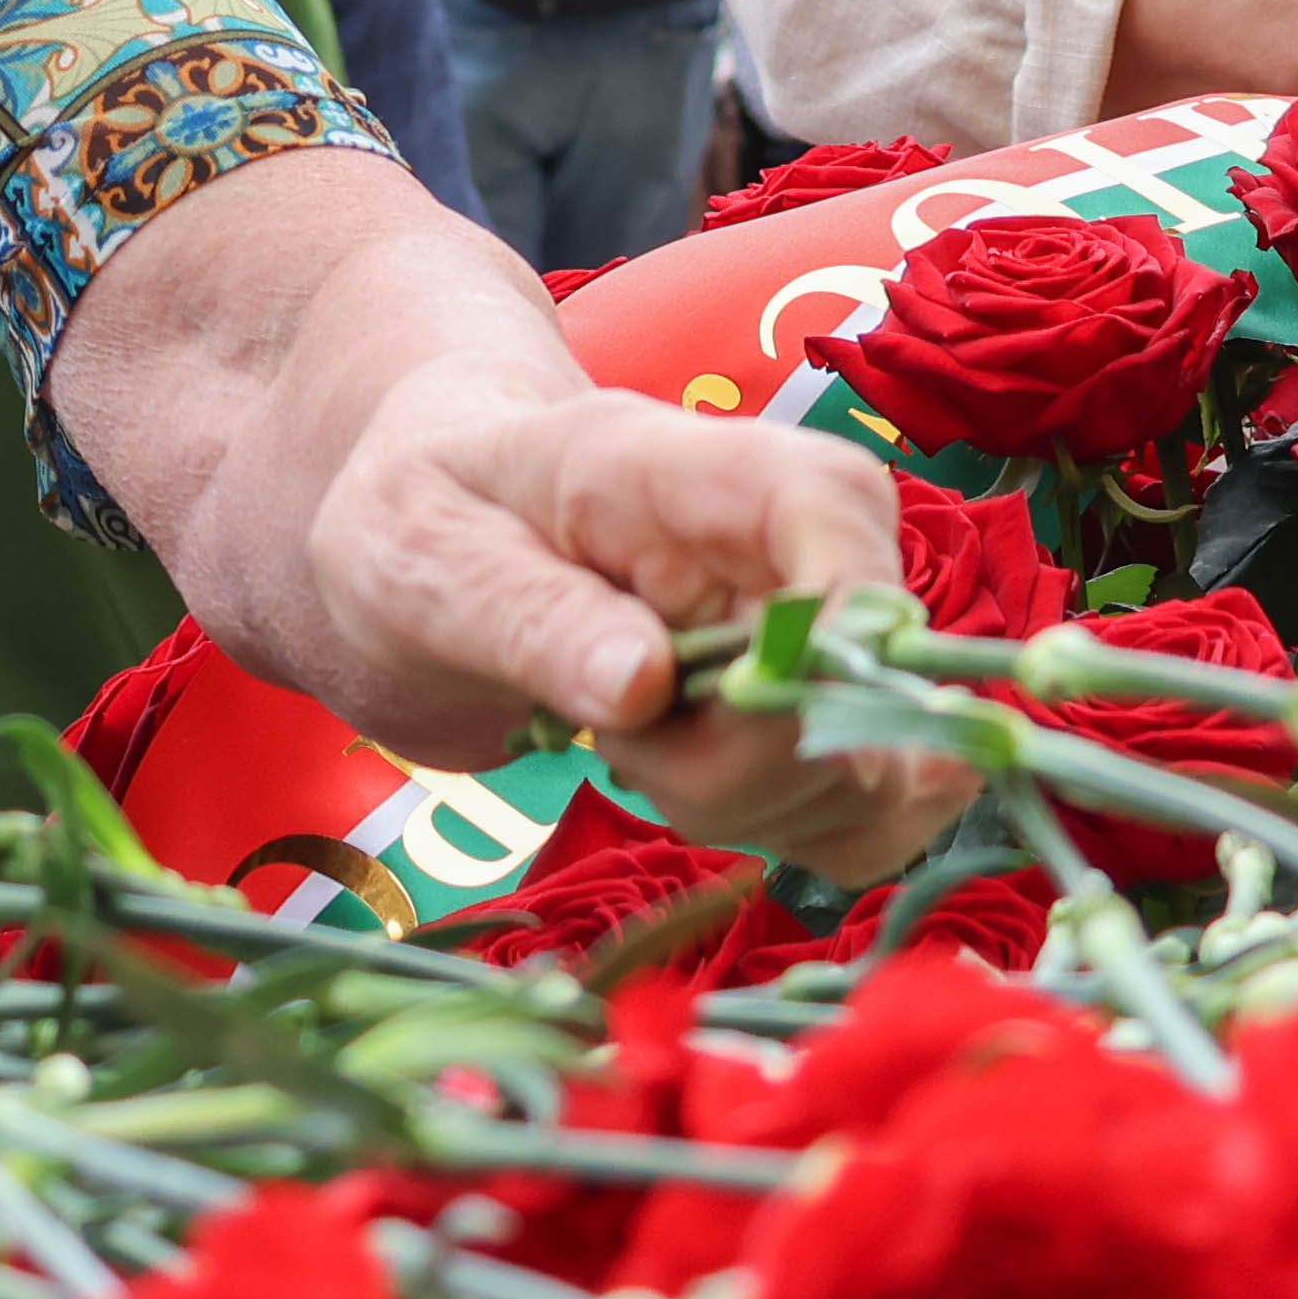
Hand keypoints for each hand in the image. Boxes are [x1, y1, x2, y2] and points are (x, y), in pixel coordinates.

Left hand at [290, 354, 968, 882]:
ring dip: (758, 804)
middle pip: (869, 664)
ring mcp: (806, 630)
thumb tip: (643, 683)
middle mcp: (774, 545)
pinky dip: (790, 830)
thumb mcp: (427, 558)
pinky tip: (690, 788)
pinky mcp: (811, 707)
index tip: (742, 703)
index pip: (831, 500)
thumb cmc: (420, 518)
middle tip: (616, 743)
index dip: (842, 610)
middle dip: (751, 759)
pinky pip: (868, 807)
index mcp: (677, 468)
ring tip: (631, 749)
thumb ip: (530, 616)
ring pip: (878, 760)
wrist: (427, 537)